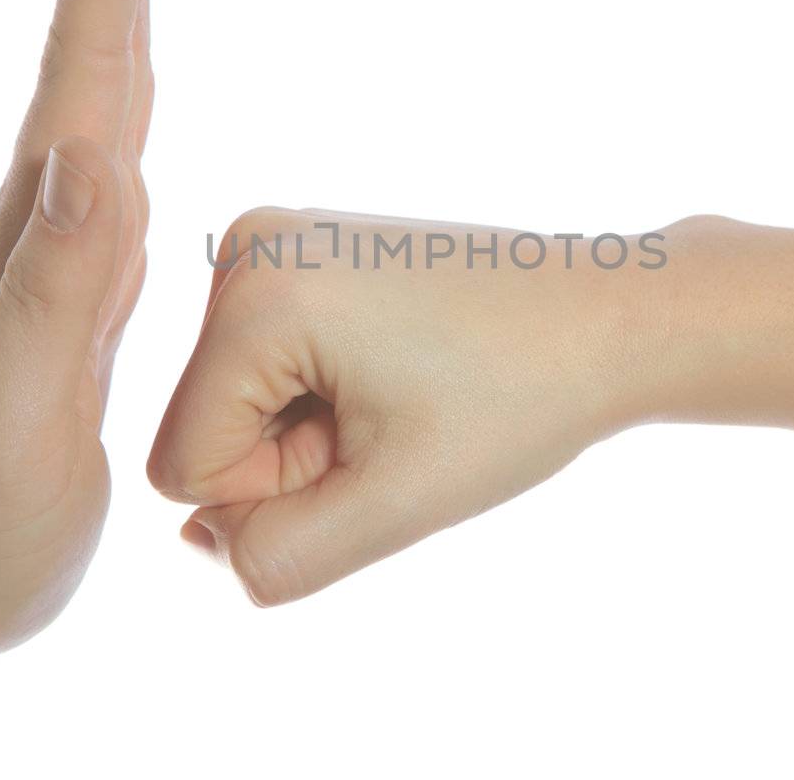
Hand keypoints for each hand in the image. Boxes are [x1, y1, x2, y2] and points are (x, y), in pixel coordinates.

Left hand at [0, 0, 162, 663]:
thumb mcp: (13, 423)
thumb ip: (58, 294)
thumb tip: (96, 155)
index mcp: (44, 236)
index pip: (85, 66)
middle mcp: (47, 220)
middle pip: (91, 44)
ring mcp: (55, 248)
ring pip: (98, 84)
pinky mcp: (68, 287)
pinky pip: (106, 151)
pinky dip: (120, 78)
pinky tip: (127, 76)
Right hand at [147, 208, 700, 604]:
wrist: (610, 315)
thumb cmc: (521, 398)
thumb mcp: (398, 504)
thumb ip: (280, 554)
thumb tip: (202, 540)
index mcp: (257, 294)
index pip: (183, 469)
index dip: (276, 495)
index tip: (374, 448)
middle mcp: (249, 245)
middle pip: (204, 429)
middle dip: (293, 458)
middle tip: (398, 423)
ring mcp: (277, 239)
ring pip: (235, 404)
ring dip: (311, 431)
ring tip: (403, 395)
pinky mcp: (304, 250)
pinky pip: (266, 367)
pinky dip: (323, 395)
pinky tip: (398, 371)